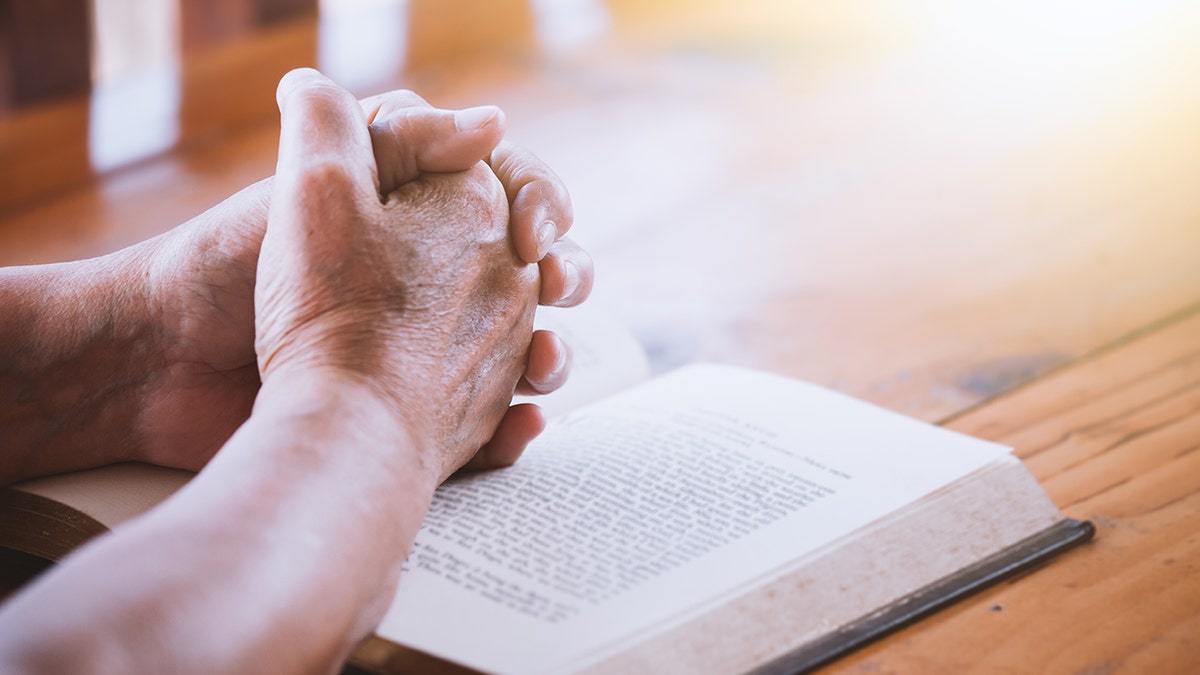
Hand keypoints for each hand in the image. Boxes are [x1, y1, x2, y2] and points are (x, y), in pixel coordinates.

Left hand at [136, 83, 592, 471]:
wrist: (172, 370)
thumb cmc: (236, 272)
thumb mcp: (317, 183)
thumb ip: (399, 136)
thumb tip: (494, 122)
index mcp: (414, 216)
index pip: (509, 191)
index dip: (539, 200)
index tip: (533, 231)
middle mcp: (427, 279)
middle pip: (533, 268)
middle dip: (565, 271)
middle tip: (554, 285)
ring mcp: (424, 349)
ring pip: (525, 346)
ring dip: (551, 353)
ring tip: (541, 367)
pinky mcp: (413, 414)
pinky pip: (489, 421)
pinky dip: (515, 426)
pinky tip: (520, 423)